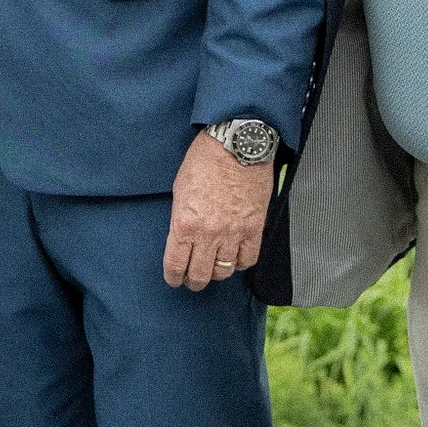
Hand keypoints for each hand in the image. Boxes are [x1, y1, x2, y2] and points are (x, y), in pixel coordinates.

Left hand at [164, 131, 271, 290]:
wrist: (236, 145)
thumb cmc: (205, 160)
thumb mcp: (180, 190)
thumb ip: (181, 218)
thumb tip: (183, 239)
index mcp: (184, 223)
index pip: (176, 264)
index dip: (174, 277)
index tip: (174, 279)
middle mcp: (208, 233)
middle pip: (200, 274)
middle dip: (194, 281)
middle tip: (193, 280)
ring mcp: (233, 233)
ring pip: (224, 270)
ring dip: (217, 272)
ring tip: (214, 268)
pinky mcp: (254, 228)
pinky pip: (248, 259)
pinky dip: (241, 263)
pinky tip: (235, 257)